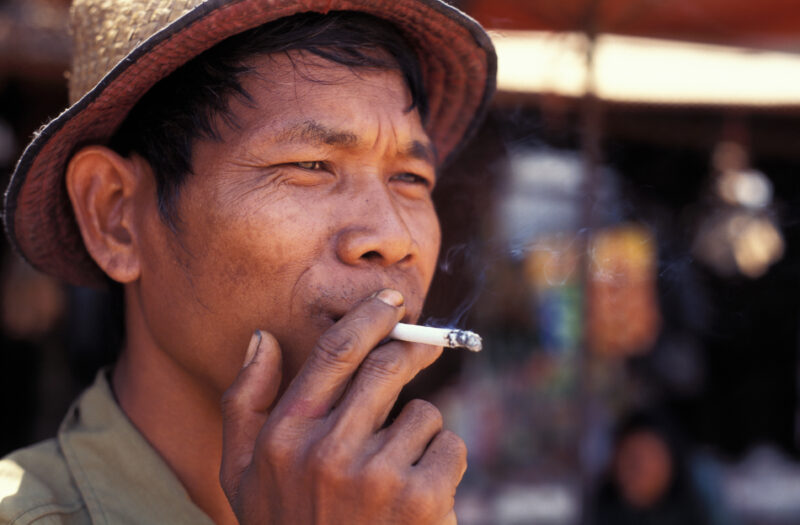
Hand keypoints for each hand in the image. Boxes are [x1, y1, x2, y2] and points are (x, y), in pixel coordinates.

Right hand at [220, 289, 465, 523]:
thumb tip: (262, 338)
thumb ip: (245, 404)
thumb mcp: (244, 476)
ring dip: (419, 431)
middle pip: (387, 367)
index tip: (391, 302)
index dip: (369, 318)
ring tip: (398, 471)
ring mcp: (376, 476)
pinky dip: (442, 462)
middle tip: (428, 344)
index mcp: (284, 438)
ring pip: (422, 412)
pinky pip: (449, 445)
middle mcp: (326, 451)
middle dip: (413, 349)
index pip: (335, 353)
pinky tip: (419, 495)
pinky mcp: (421, 499)